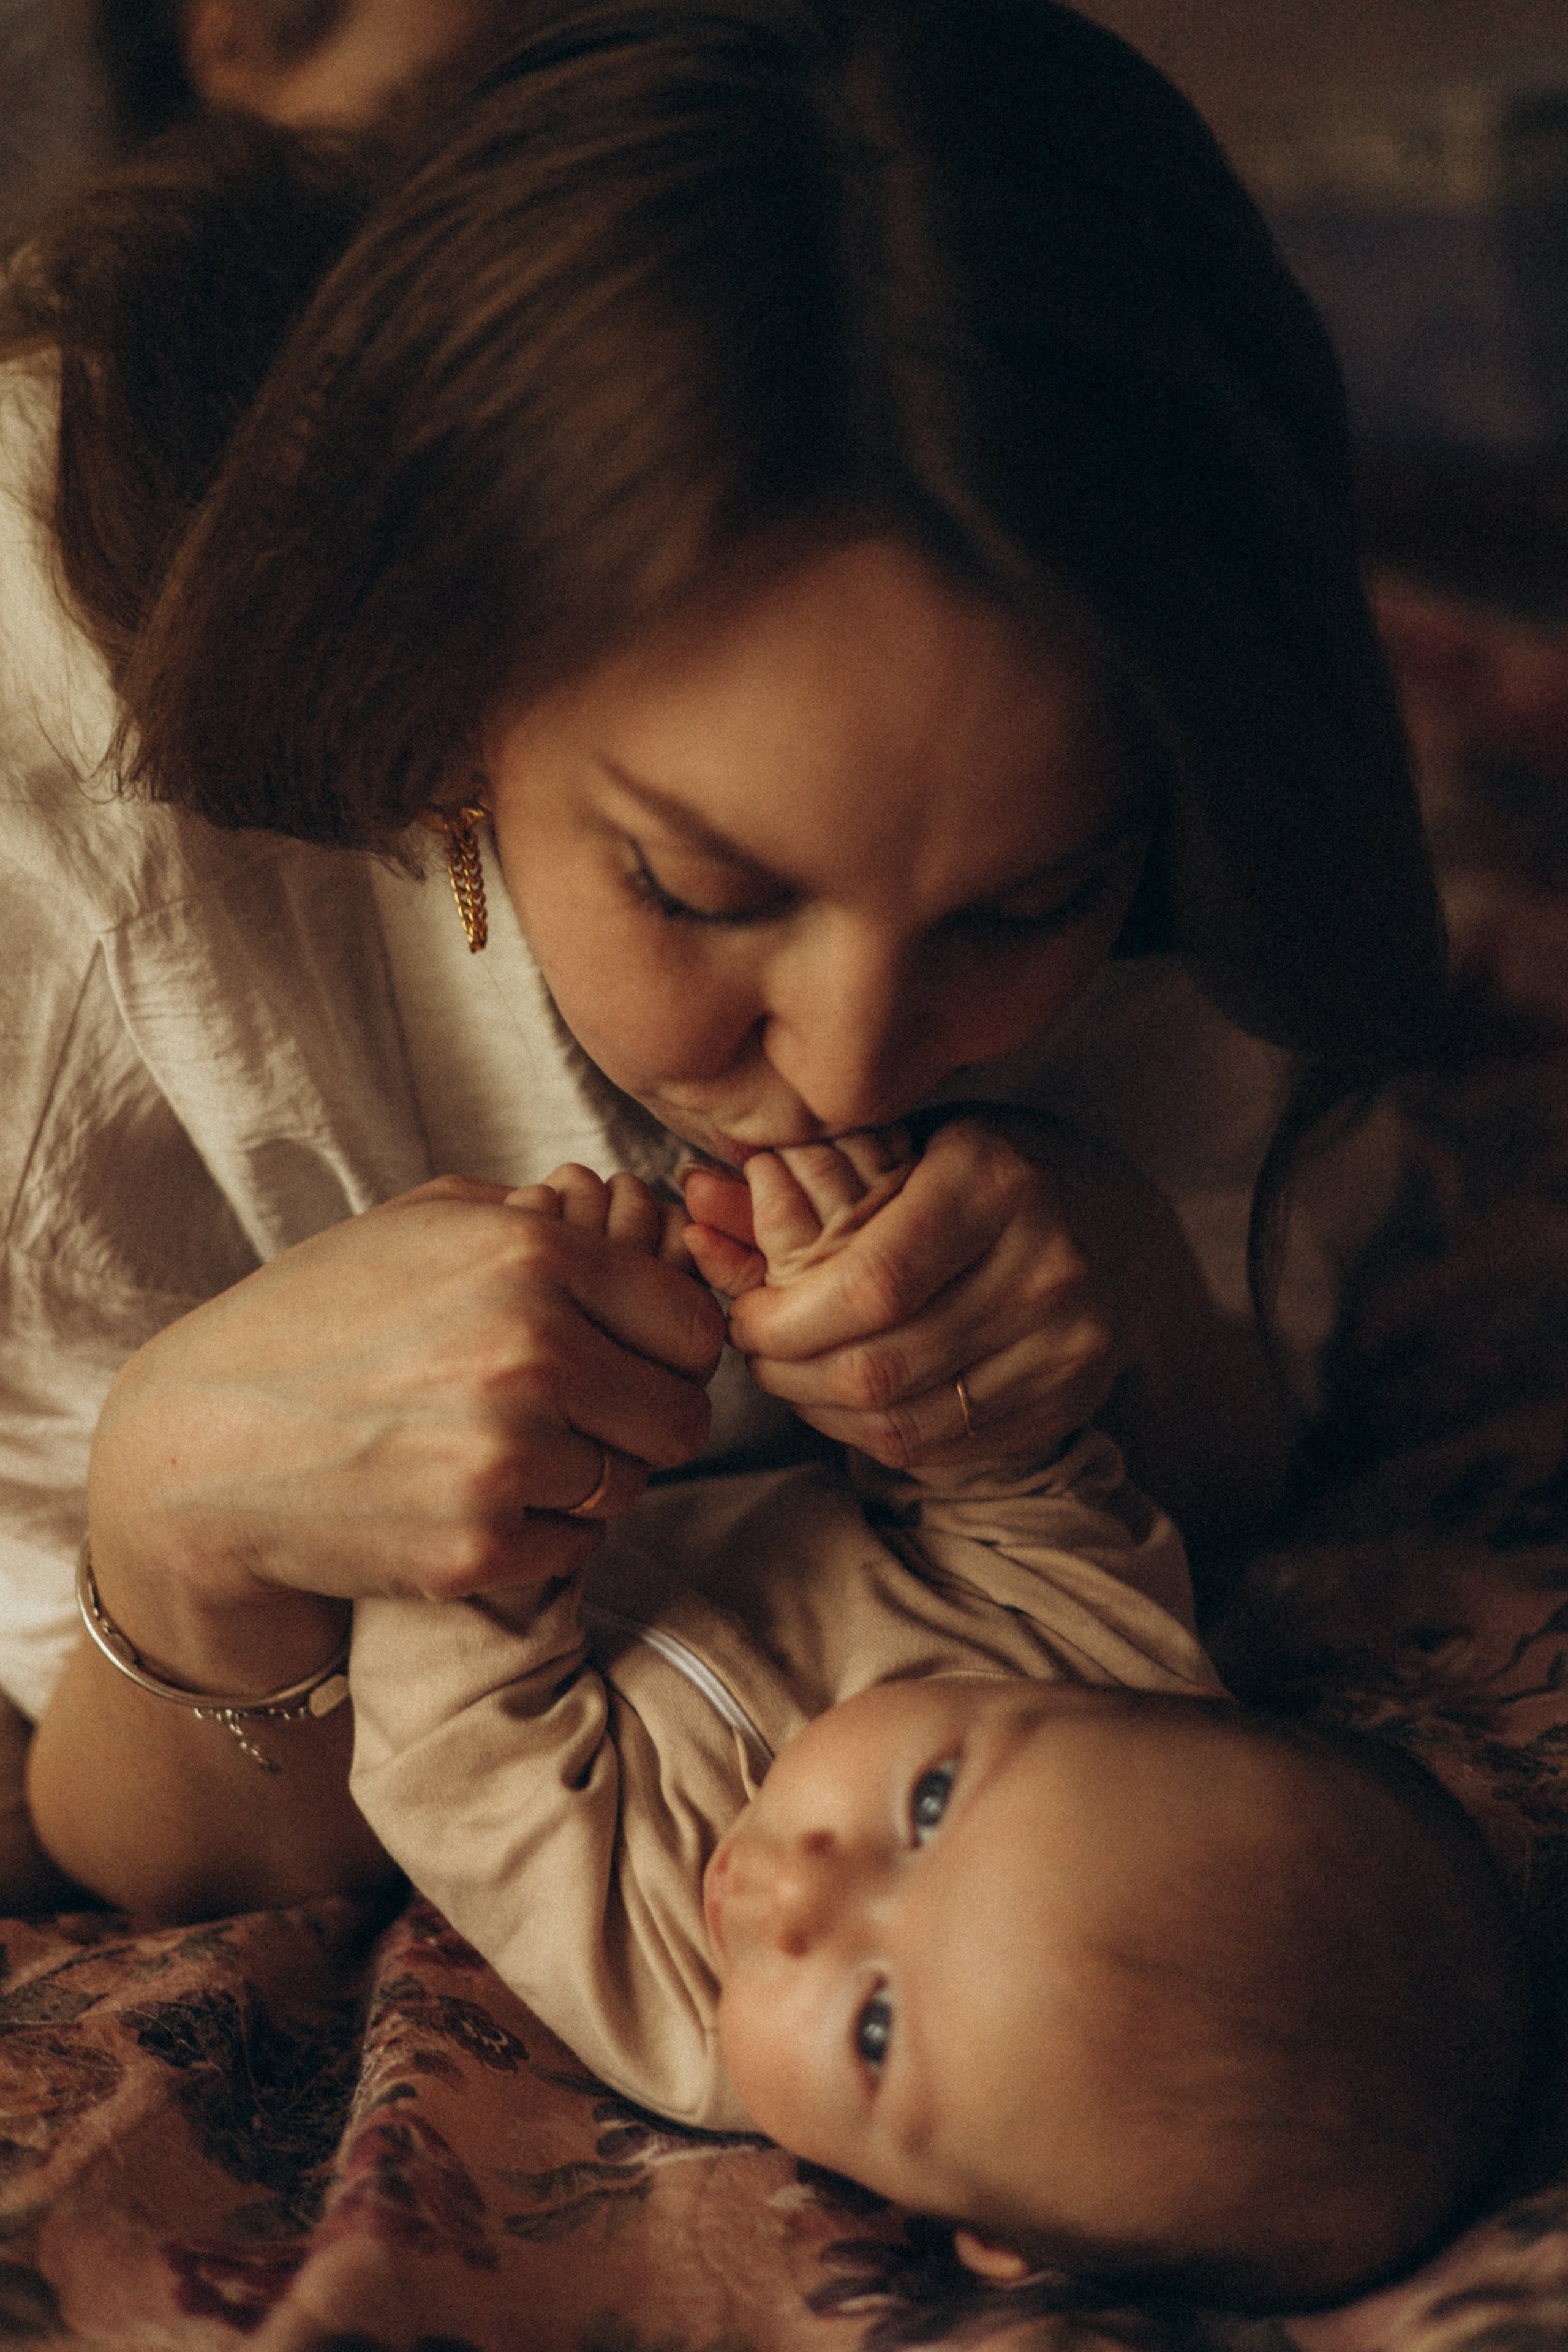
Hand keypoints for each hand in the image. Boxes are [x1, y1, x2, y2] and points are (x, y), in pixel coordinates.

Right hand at [88, 1172, 725, 1647]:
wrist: (200, 1449)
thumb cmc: (314, 1321)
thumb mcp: (421, 1224)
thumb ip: (542, 1216)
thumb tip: (641, 1221)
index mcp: (533, 1254)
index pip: (694, 1325)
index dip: (670, 1351)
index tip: (632, 1361)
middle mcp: (532, 1350)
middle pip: (681, 1417)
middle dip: (641, 1423)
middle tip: (581, 1419)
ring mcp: (506, 1455)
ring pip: (630, 1487)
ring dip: (589, 1478)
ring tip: (511, 1452)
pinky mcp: (478, 1544)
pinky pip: (576, 1547)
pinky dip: (541, 1533)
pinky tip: (473, 1497)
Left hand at [681, 1112, 1174, 1470]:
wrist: (1124, 1229)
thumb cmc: (991, 1170)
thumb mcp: (905, 1146)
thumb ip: (799, 1186)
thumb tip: (689, 1201)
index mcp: (995, 1180)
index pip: (869, 1285)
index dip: (784, 1320)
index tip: (745, 1318)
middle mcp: (1045, 1264)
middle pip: (880, 1367)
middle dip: (790, 1375)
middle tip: (756, 1356)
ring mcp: (1069, 1342)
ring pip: (907, 1421)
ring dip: (823, 1415)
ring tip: (793, 1379)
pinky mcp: (1070, 1399)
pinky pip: (947, 1448)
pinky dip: (877, 1437)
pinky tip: (847, 1406)